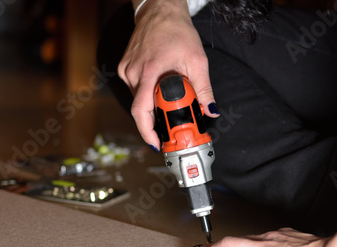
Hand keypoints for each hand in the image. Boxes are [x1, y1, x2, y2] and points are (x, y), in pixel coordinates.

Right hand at [117, 0, 217, 149]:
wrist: (160, 11)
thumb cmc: (176, 32)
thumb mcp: (197, 61)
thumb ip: (204, 89)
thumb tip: (210, 110)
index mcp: (149, 72)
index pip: (141, 112)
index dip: (147, 131)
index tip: (158, 143)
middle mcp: (133, 73)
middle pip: (141, 109)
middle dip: (155, 121)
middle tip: (171, 126)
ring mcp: (126, 70)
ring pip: (138, 100)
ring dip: (153, 106)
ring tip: (169, 101)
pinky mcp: (125, 68)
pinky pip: (135, 90)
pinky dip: (148, 95)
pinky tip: (159, 89)